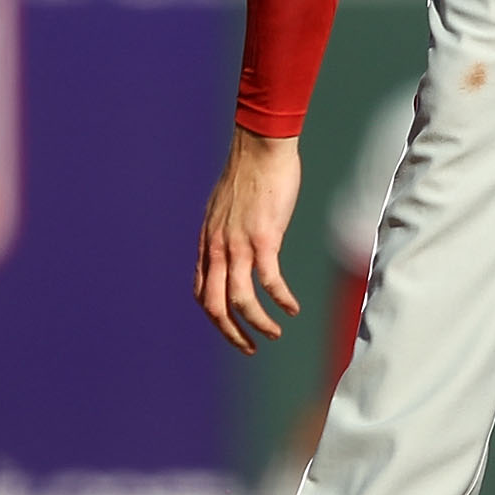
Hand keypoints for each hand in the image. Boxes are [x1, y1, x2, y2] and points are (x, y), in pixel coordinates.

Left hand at [194, 128, 302, 353]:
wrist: (259, 148)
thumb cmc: (247, 173)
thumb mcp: (223, 208)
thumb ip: (223, 232)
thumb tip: (230, 245)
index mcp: (208, 243)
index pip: (202, 291)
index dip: (215, 316)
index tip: (233, 327)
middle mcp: (218, 248)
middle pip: (215, 306)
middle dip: (232, 334)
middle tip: (250, 347)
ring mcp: (239, 244)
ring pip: (241, 300)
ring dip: (258, 324)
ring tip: (274, 333)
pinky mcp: (264, 238)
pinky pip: (270, 281)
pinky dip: (281, 300)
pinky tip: (292, 308)